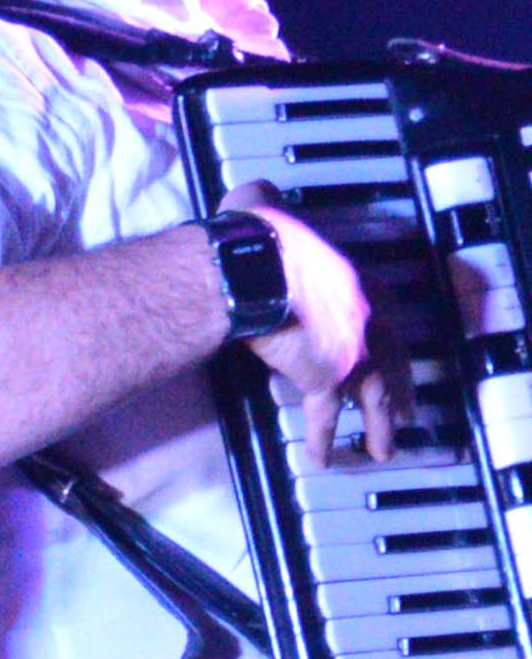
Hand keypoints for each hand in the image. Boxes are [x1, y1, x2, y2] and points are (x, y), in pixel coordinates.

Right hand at [226, 189, 382, 453]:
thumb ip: (269, 205)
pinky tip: (322, 460)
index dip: (389, 341)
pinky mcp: (322, 378)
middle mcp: (367, 322)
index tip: (392, 357)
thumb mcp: (267, 206)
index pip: (385, 318)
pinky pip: (325, 415)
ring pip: (373, 398)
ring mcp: (350, 353)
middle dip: (398, 390)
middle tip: (404, 413)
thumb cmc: (260, 232)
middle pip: (391, 363)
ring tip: (383, 451)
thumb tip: (257, 198)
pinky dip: (322, 439)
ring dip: (379, 427)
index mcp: (359, 282)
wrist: (253, 266)